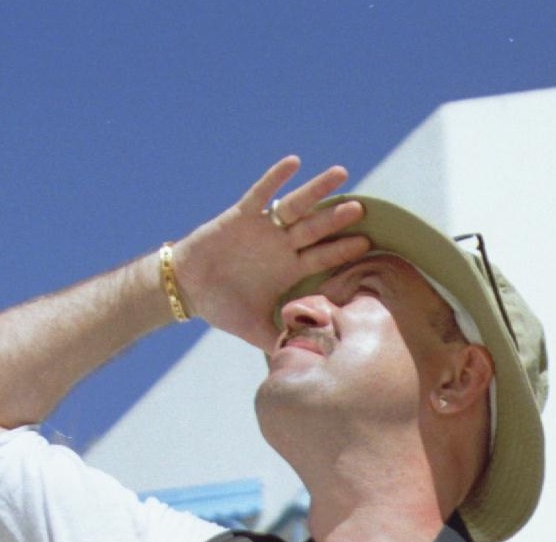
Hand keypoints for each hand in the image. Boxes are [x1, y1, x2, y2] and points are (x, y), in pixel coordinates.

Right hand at [172, 157, 369, 348]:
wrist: (188, 289)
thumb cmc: (222, 307)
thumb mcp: (254, 329)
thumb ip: (279, 341)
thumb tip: (301, 364)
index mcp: (288, 269)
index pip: (321, 257)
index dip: (342, 250)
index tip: (367, 245)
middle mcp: (281, 246)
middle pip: (316, 228)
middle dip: (337, 219)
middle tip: (362, 208)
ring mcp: (263, 229)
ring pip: (296, 206)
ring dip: (317, 191)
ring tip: (341, 174)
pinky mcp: (241, 216)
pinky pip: (261, 194)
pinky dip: (275, 179)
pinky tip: (294, 163)